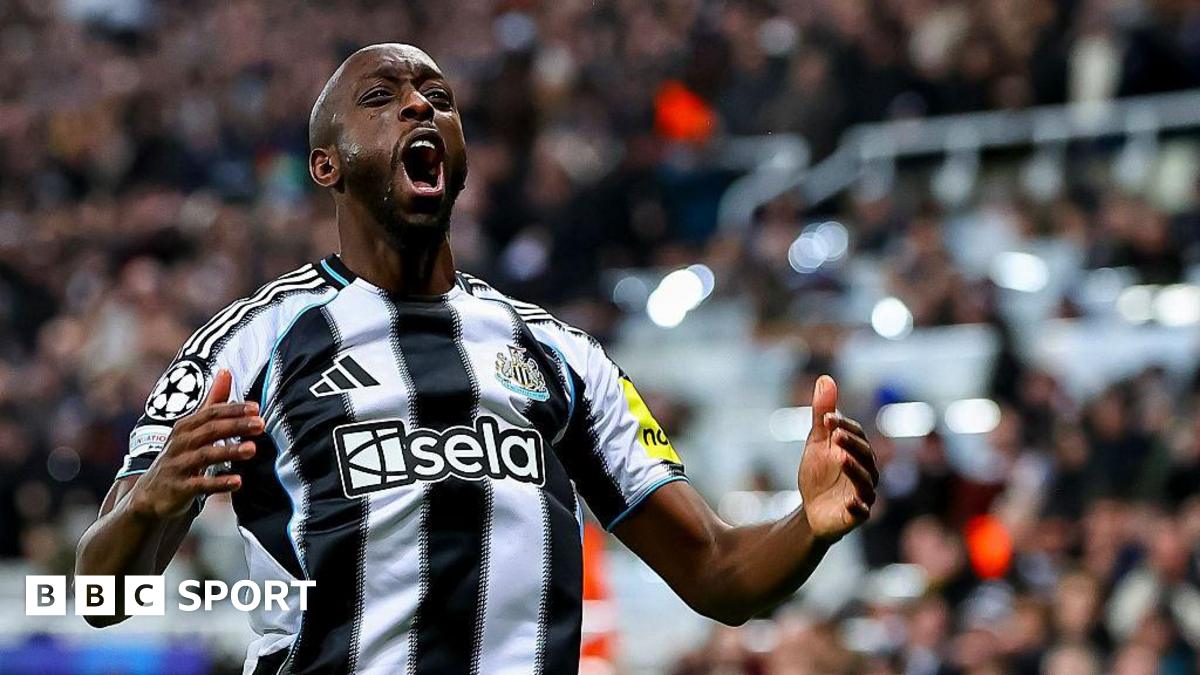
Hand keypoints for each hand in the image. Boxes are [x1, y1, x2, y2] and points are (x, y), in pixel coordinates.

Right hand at [127, 369, 260, 520]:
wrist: (150, 495)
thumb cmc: (180, 456)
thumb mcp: (193, 429)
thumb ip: (212, 402)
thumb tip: (226, 371)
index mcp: (186, 426)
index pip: (211, 412)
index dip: (234, 409)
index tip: (256, 408)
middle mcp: (180, 443)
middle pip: (210, 430)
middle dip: (236, 426)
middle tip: (261, 424)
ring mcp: (178, 465)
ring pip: (205, 455)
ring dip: (229, 451)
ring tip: (252, 449)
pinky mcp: (179, 488)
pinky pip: (200, 485)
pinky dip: (219, 483)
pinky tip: (238, 481)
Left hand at [798, 375, 877, 541]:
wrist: (812, 510)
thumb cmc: (819, 473)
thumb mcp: (817, 442)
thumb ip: (822, 413)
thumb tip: (825, 377)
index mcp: (858, 453)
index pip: (857, 436)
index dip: (844, 426)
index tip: (826, 418)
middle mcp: (866, 472)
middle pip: (865, 456)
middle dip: (852, 444)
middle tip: (835, 434)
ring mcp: (862, 495)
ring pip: (865, 482)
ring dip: (855, 469)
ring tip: (840, 458)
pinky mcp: (856, 515)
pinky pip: (862, 512)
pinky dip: (857, 507)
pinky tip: (850, 502)